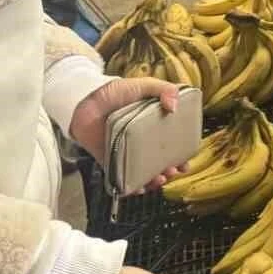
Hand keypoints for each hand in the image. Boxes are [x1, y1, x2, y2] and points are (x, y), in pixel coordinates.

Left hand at [69, 78, 185, 190]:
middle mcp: (142, 142)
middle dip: (170, 171)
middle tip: (173, 171)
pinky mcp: (110, 160)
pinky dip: (131, 187)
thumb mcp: (145, 85)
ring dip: (154, 181)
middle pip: (161, 161)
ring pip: (144, 173)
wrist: (86, 101)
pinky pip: (121, 178)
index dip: (182, 154)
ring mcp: (126, 152)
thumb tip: (175, 106)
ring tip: (159, 179)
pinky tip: (139, 188)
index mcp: (155, 125)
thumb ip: (164, 90)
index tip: (186, 161)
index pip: (173, 143)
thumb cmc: (116, 91)